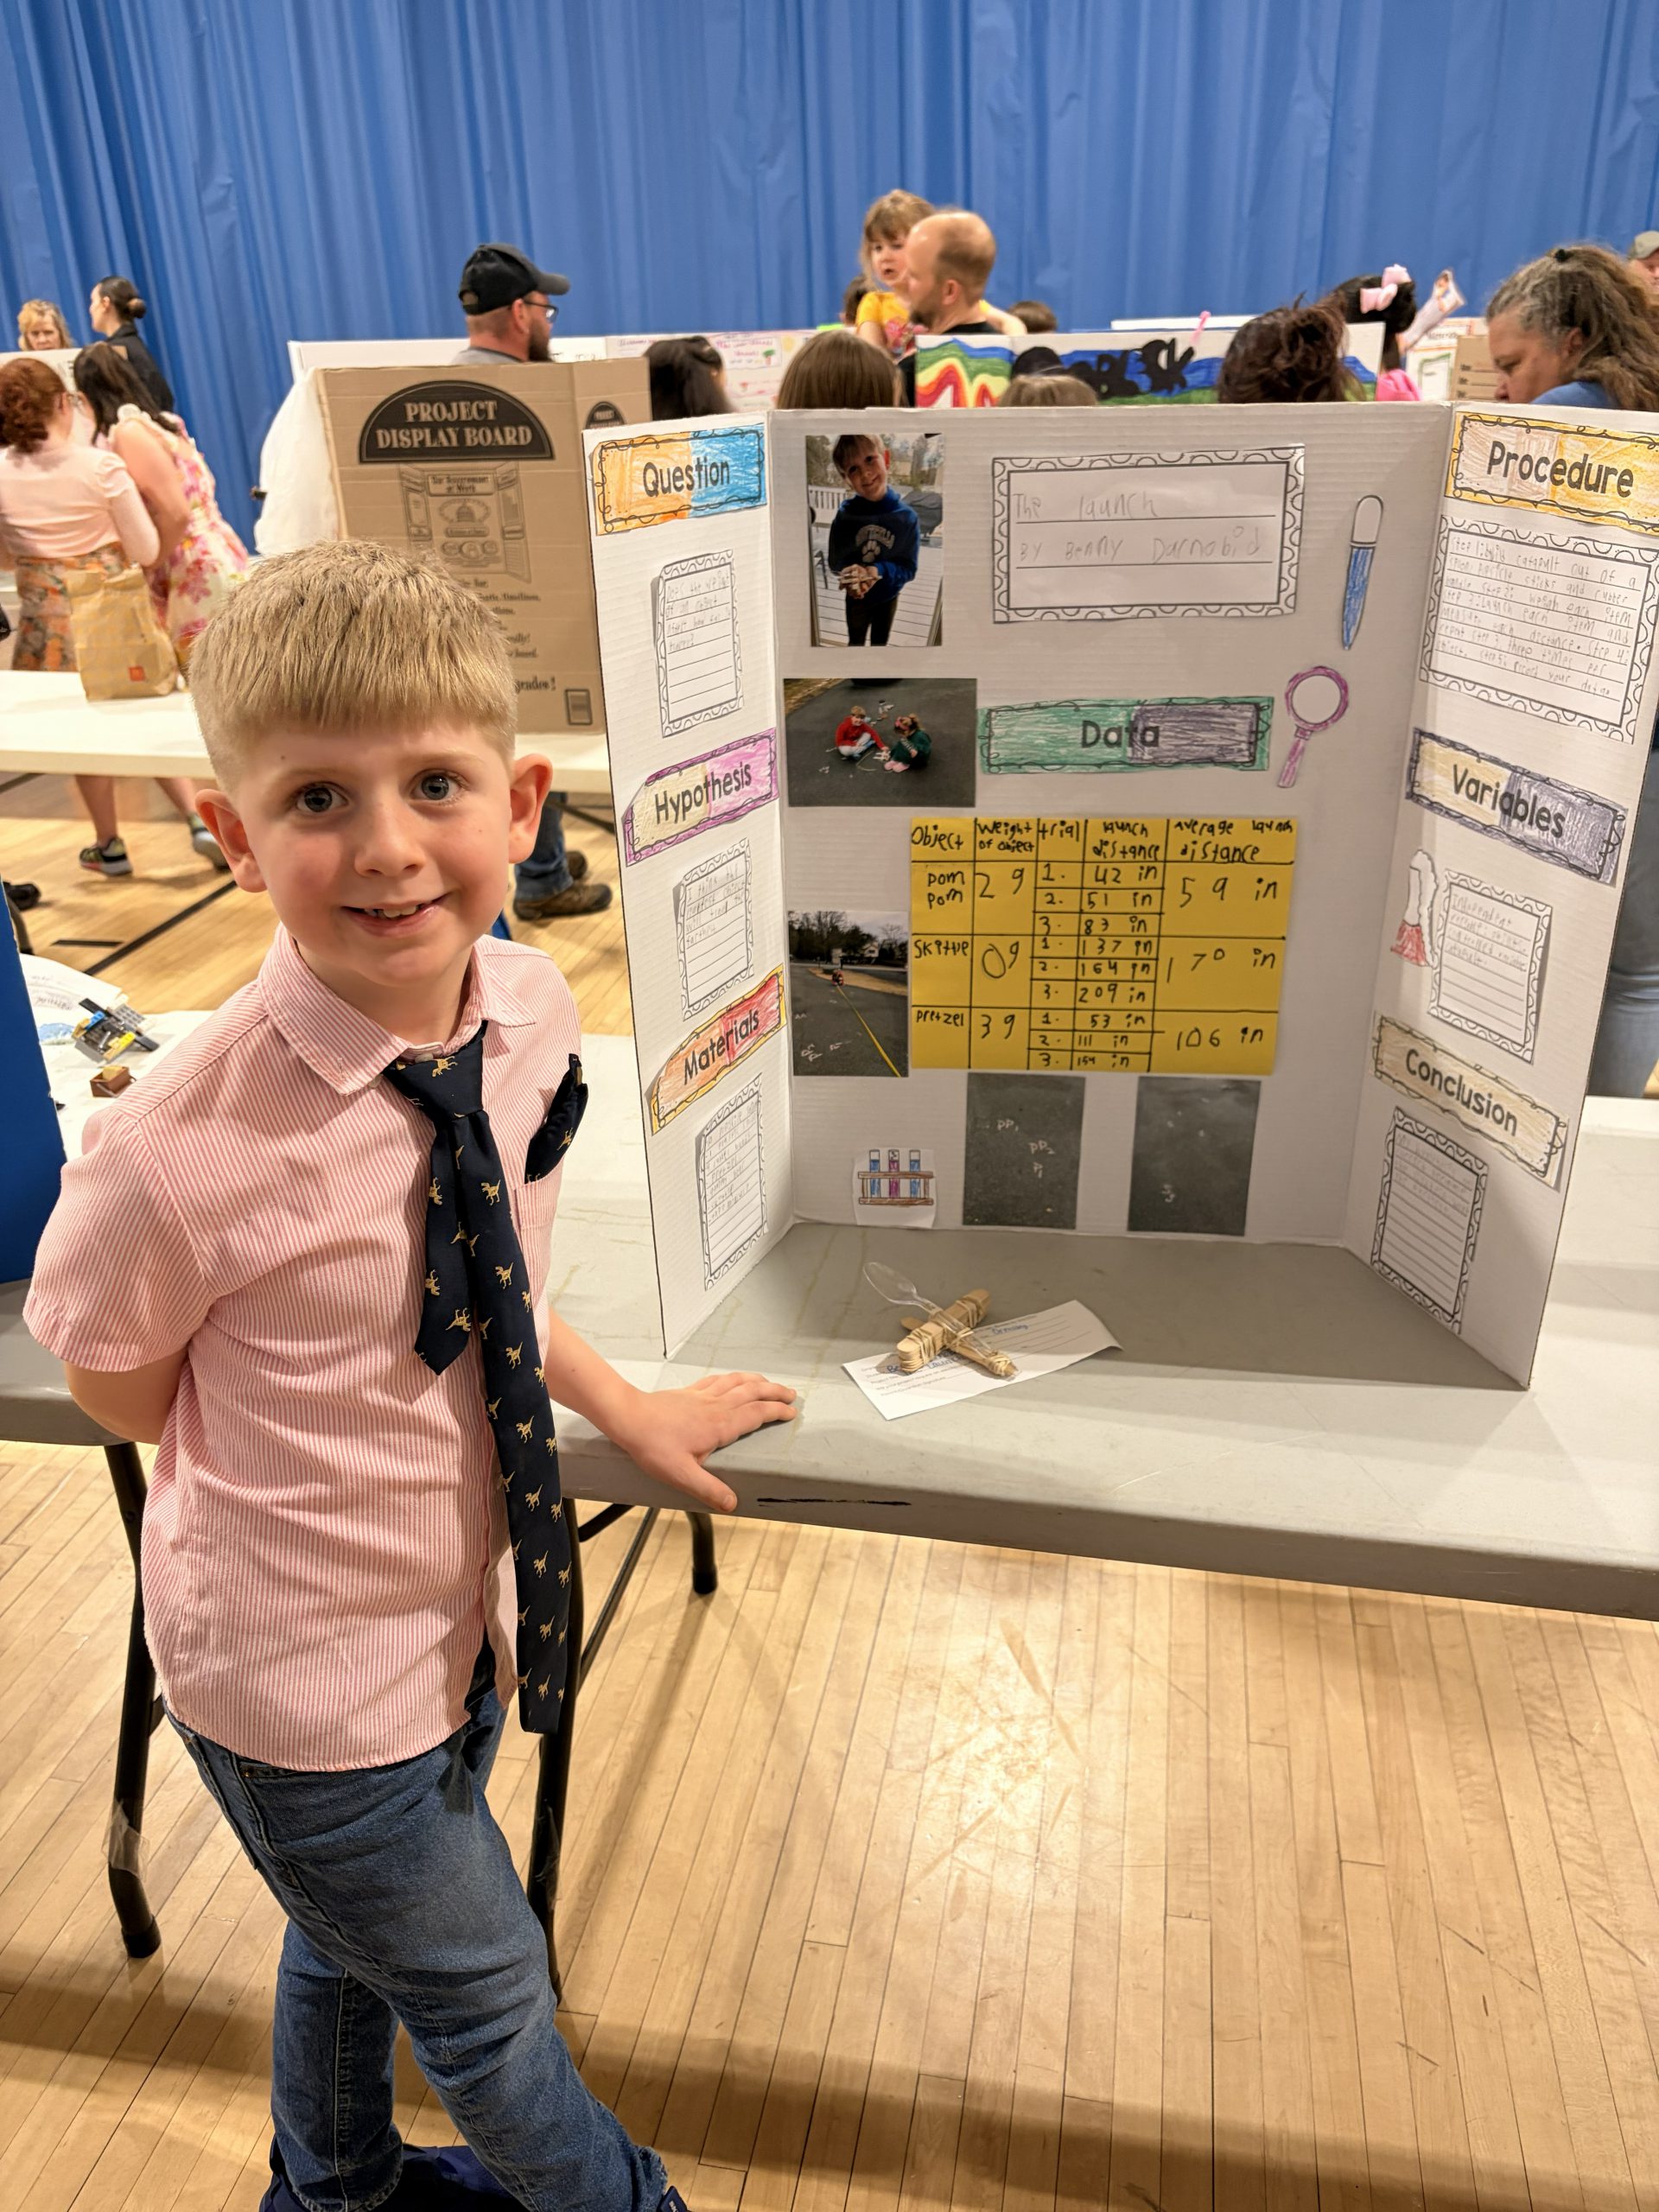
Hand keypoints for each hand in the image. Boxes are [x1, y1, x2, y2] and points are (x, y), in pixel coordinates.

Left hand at [611, 1372, 796, 1511]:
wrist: (628, 1417)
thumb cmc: (653, 1446)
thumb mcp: (682, 1475)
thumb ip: (708, 1489)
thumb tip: (732, 1504)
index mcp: (719, 1426)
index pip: (756, 1414)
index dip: (776, 1412)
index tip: (791, 1413)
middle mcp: (716, 1406)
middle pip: (752, 1393)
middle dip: (775, 1392)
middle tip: (792, 1394)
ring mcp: (702, 1396)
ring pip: (737, 1382)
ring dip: (757, 1380)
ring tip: (770, 1382)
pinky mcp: (689, 1392)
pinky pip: (718, 1380)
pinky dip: (734, 1377)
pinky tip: (735, 1379)